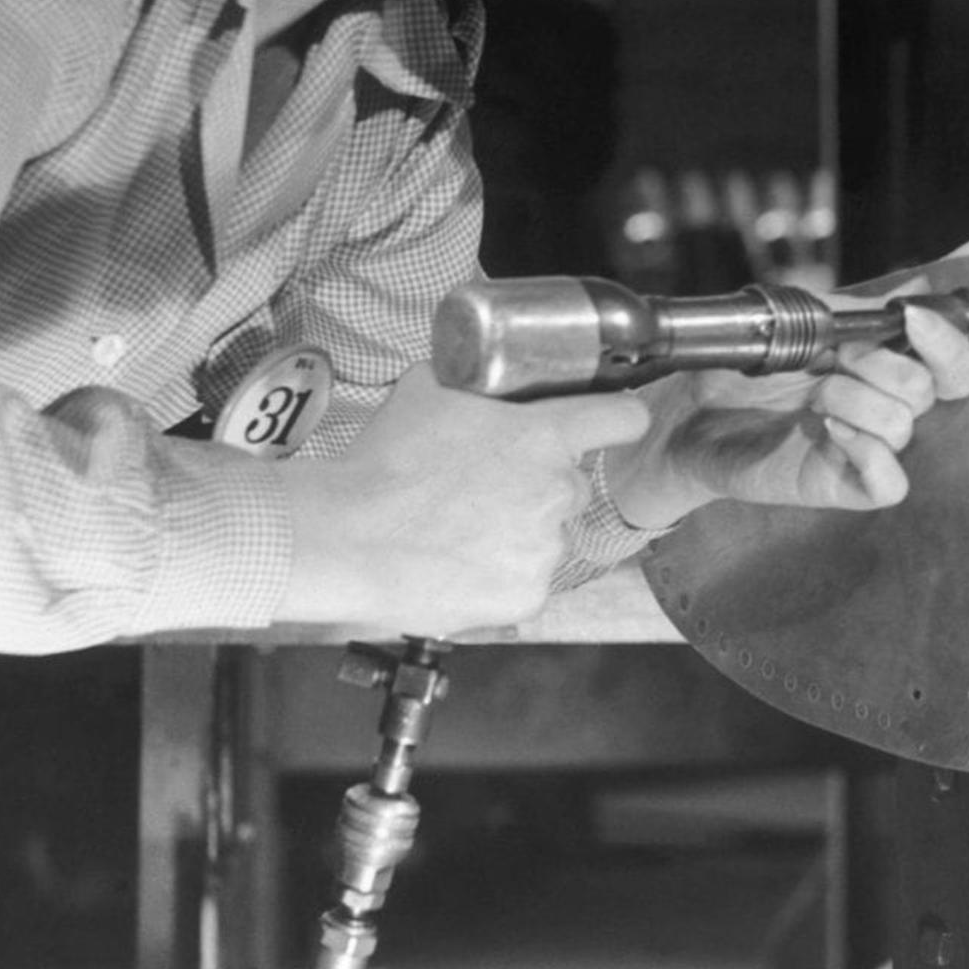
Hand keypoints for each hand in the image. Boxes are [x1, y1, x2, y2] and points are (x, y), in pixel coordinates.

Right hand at [273, 383, 648, 633]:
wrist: (345, 537)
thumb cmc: (383, 459)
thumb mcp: (427, 387)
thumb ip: (472, 380)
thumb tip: (479, 371)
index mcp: (546, 436)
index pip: (622, 418)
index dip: (618, 415)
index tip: (610, 420)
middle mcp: (558, 492)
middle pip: (573, 484)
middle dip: (541, 484)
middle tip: (487, 488)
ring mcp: (546, 550)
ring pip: (548, 536)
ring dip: (519, 532)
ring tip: (460, 531)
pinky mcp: (526, 597)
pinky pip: (526, 581)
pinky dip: (501, 576)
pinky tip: (459, 565)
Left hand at [601, 307, 968, 532]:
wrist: (687, 411)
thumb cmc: (743, 367)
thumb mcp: (801, 324)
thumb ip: (860, 311)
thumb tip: (920, 284)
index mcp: (883, 367)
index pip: (953, 365)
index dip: (948, 342)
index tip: (910, 318)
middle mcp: (884, 407)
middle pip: (931, 389)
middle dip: (882, 362)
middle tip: (835, 357)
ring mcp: (865, 448)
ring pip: (904, 424)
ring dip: (857, 397)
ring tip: (814, 393)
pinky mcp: (842, 484)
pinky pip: (891, 482)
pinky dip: (869, 451)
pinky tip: (830, 429)